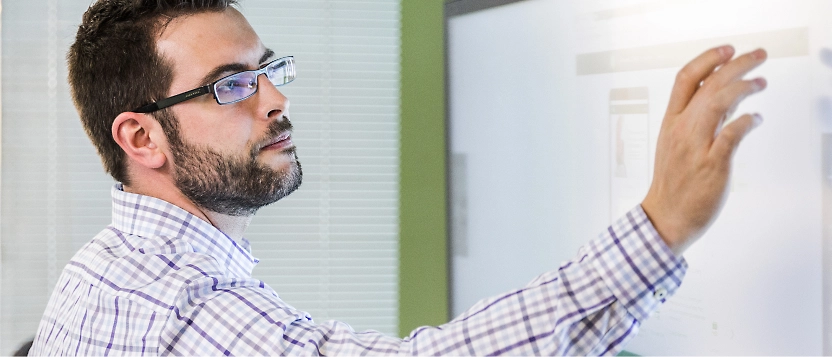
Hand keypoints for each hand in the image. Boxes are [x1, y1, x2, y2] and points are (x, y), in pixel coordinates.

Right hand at [641, 46, 766, 255]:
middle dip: (736, 64)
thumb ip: (701, 120)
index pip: (685, 79)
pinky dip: (747, 121)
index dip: (708, 59)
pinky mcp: (712, 165)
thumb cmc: (674, 182)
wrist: (666, 216)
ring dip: (744, 87)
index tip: (728, 50)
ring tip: (761, 82)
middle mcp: (681, 130)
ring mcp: (696, 147)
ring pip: (719, 103)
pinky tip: (756, 118)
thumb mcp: (677, 144)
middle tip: (758, 55)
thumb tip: (729, 97)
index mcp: (670, 122)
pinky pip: (732, 134)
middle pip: (708, 85)